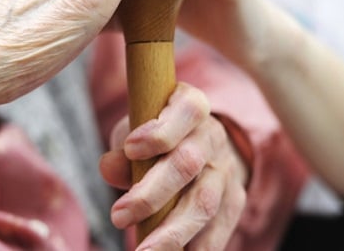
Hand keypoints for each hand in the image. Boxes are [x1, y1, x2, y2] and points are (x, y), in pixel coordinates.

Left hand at [99, 83, 247, 249]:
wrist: (200, 147)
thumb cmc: (156, 137)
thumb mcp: (136, 132)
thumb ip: (123, 149)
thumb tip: (109, 167)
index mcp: (191, 107)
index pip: (187, 110)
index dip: (161, 130)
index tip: (129, 149)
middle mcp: (213, 137)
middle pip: (188, 164)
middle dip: (152, 194)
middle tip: (119, 217)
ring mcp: (226, 171)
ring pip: (204, 203)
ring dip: (172, 232)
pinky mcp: (234, 201)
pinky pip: (219, 229)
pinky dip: (196, 248)